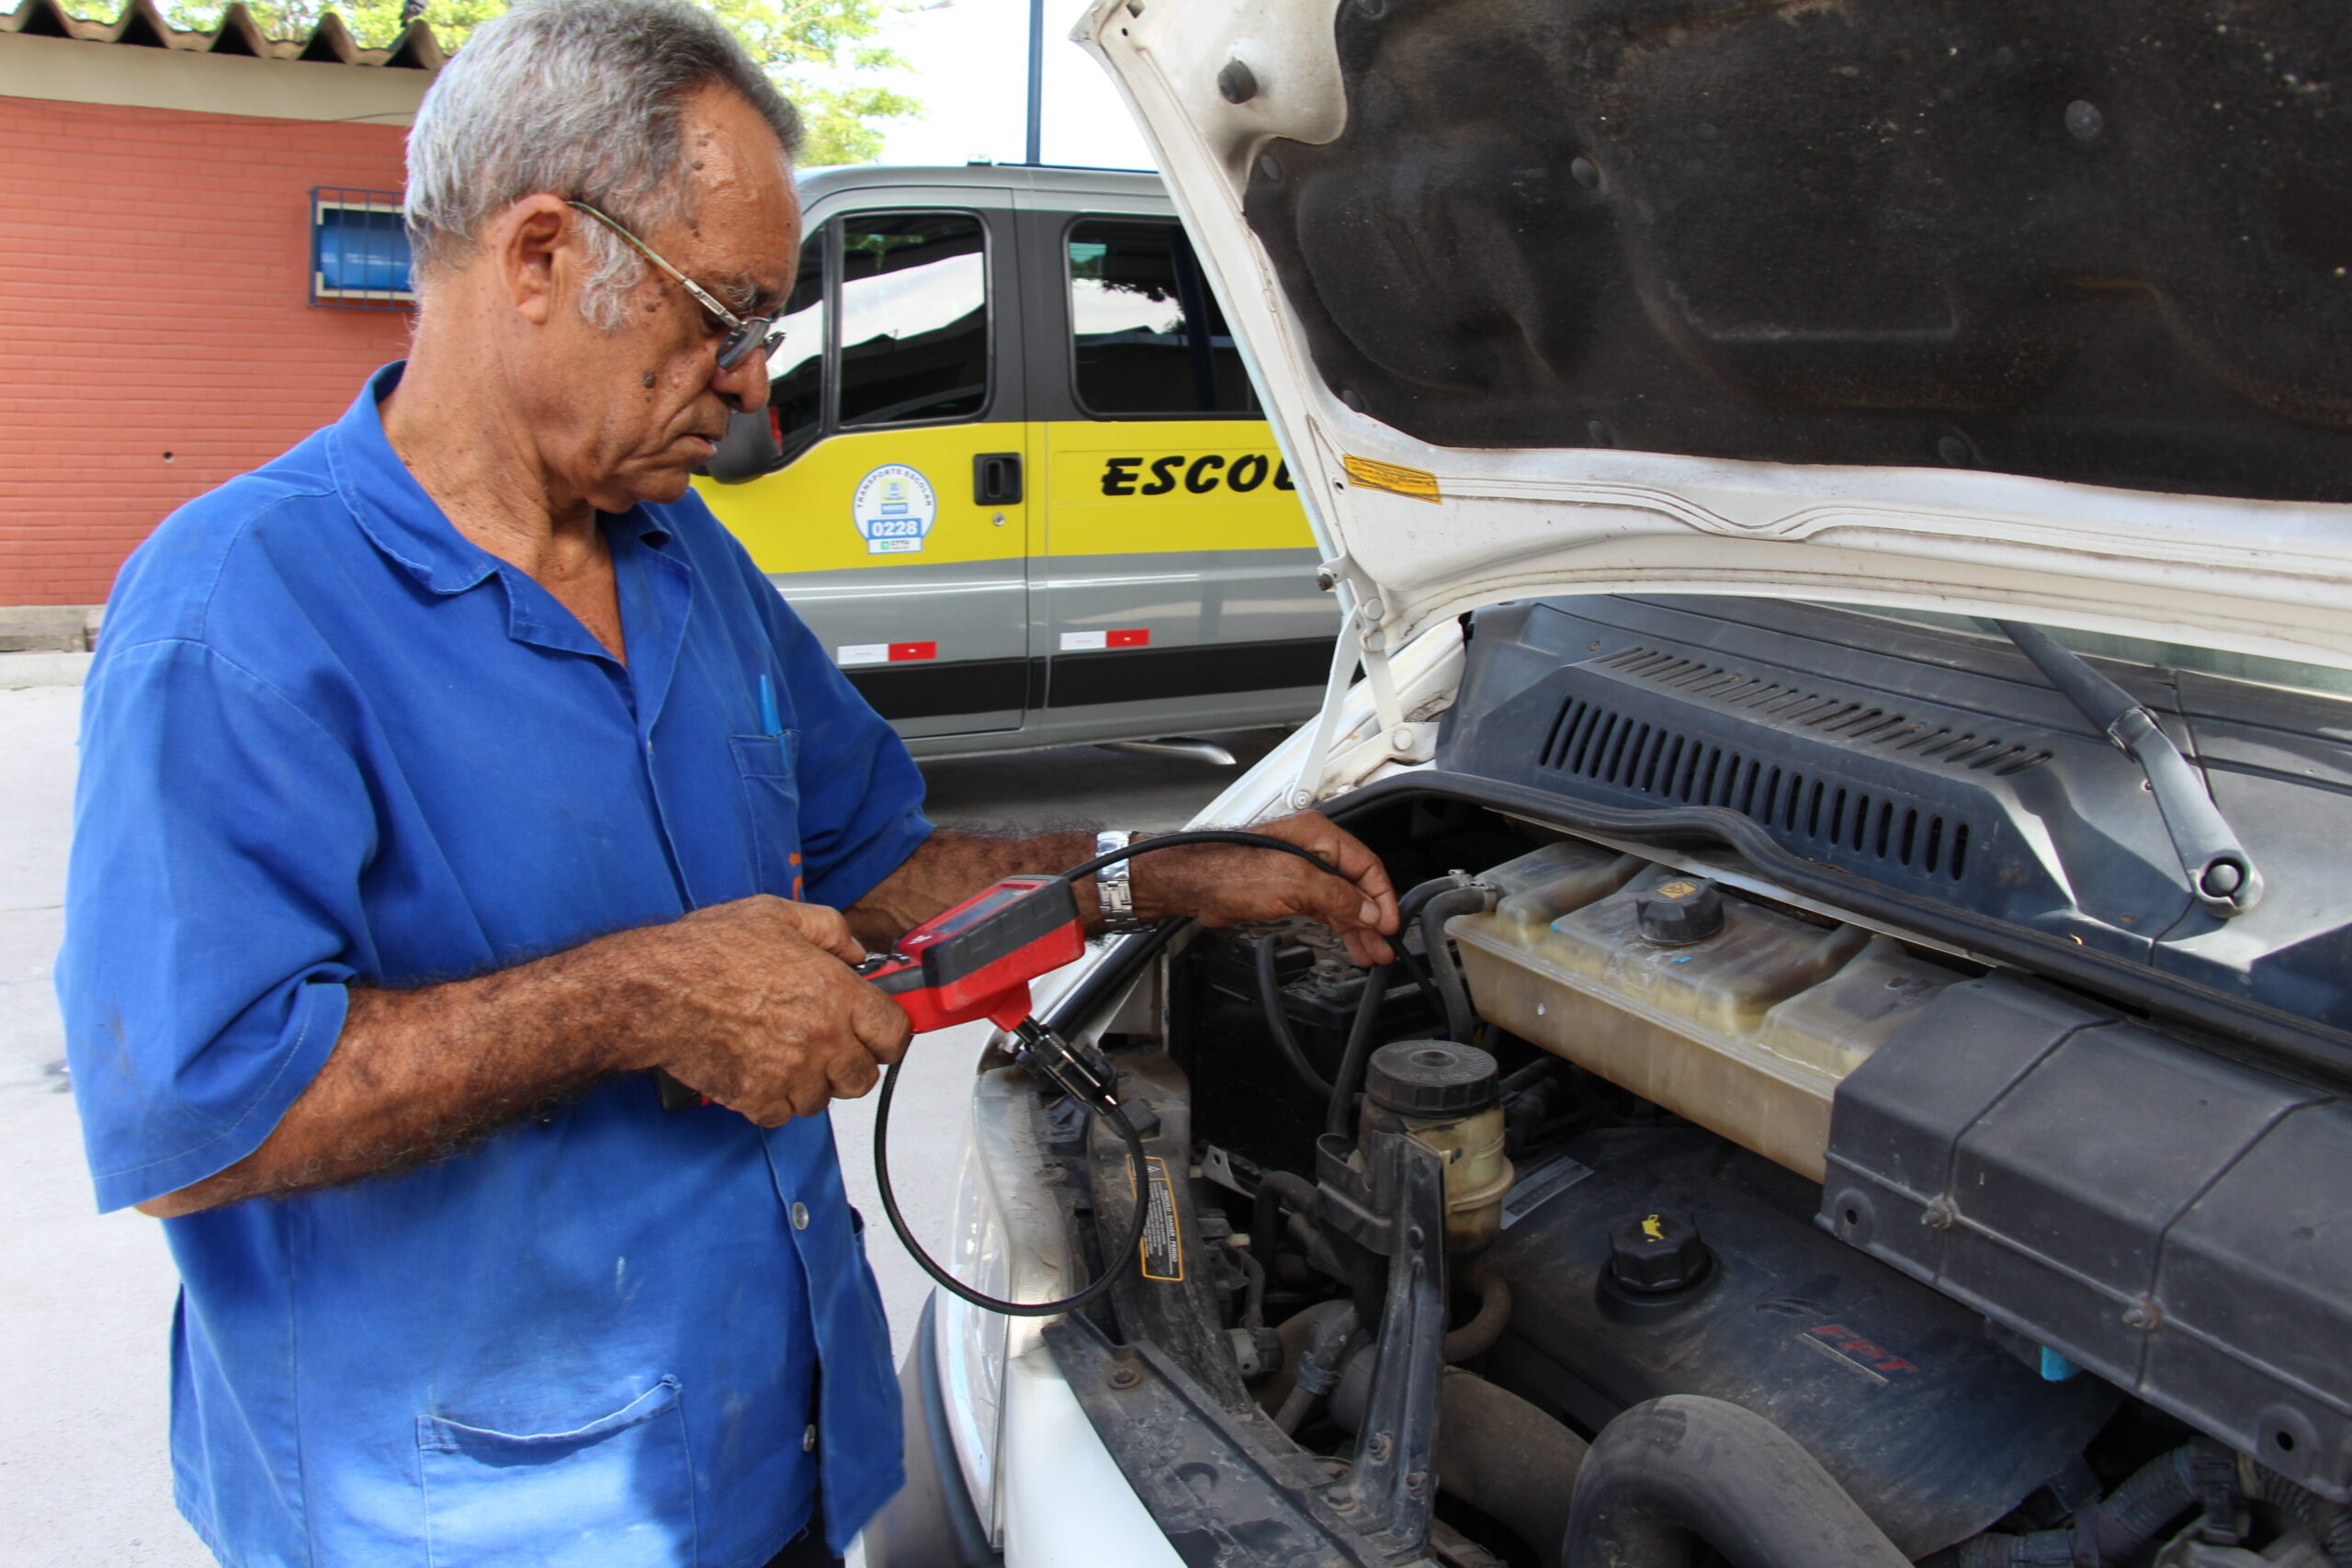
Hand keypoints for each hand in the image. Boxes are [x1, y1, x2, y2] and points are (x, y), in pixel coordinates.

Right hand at [629, 896, 912, 1124]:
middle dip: (851, 1062)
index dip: (889, 1034)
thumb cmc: (708, 954)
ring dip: (812, 1082)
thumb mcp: (778, 916)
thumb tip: (854, 950)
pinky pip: (784, 1115)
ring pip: (824, 1100)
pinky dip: (776, 1100)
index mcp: (836, 993)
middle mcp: (821, 1038)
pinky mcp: (757, 1099)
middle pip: (863, 1077)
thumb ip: (829, 930)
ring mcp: (791, 1074)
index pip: (895, 1035)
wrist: (656, 992)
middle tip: (829, 1042)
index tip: (880, 1031)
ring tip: (786, 1053)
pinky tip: (760, 1070)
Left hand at [1130, 812, 1398, 964]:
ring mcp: (1301, 870)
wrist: (1194, 883)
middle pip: (1356, 886)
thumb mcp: (1295, 884)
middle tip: (1382, 947)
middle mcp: (1313, 850)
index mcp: (1319, 837)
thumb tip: (1369, 912)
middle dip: (1372, 918)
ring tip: (1370, 953)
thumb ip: (1338, 898)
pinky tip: (1348, 941)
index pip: (1367, 866)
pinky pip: (1324, 908)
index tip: (1388, 925)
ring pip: (1342, 901)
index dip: (1381, 898)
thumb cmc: (1230, 871)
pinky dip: (1338, 926)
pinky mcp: (1289, 890)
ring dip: (1357, 927)